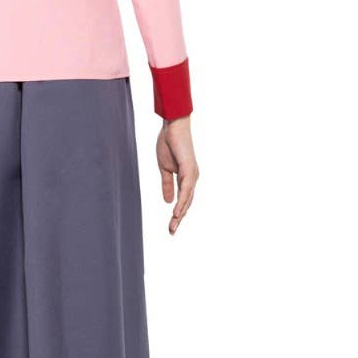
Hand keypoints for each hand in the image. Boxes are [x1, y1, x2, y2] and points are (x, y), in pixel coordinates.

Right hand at [156, 116, 198, 234]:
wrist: (172, 126)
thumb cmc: (169, 143)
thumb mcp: (164, 168)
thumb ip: (167, 185)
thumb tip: (167, 202)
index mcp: (186, 178)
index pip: (183, 200)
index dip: (177, 214)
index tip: (170, 227)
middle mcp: (192, 178)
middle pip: (187, 203)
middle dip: (179, 218)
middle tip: (171, 232)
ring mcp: (192, 174)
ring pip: (188, 199)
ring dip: (180, 213)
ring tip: (173, 226)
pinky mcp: (189, 168)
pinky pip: (186, 189)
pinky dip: (182, 201)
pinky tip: (177, 211)